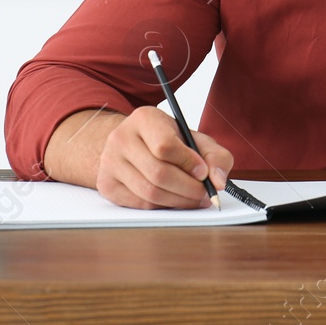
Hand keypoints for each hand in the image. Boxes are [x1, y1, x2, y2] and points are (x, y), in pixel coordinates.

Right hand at [96, 106, 233, 209]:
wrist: (132, 145)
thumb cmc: (167, 141)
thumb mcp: (194, 139)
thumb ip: (215, 155)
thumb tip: (219, 181)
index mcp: (144, 118)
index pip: (165, 145)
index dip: (188, 163)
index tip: (204, 173)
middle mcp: (121, 137)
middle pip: (158, 173)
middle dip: (188, 189)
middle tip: (205, 194)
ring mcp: (109, 162)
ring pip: (149, 192)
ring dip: (178, 201)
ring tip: (194, 199)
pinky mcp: (106, 184)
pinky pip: (140, 204)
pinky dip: (162, 206)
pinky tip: (174, 200)